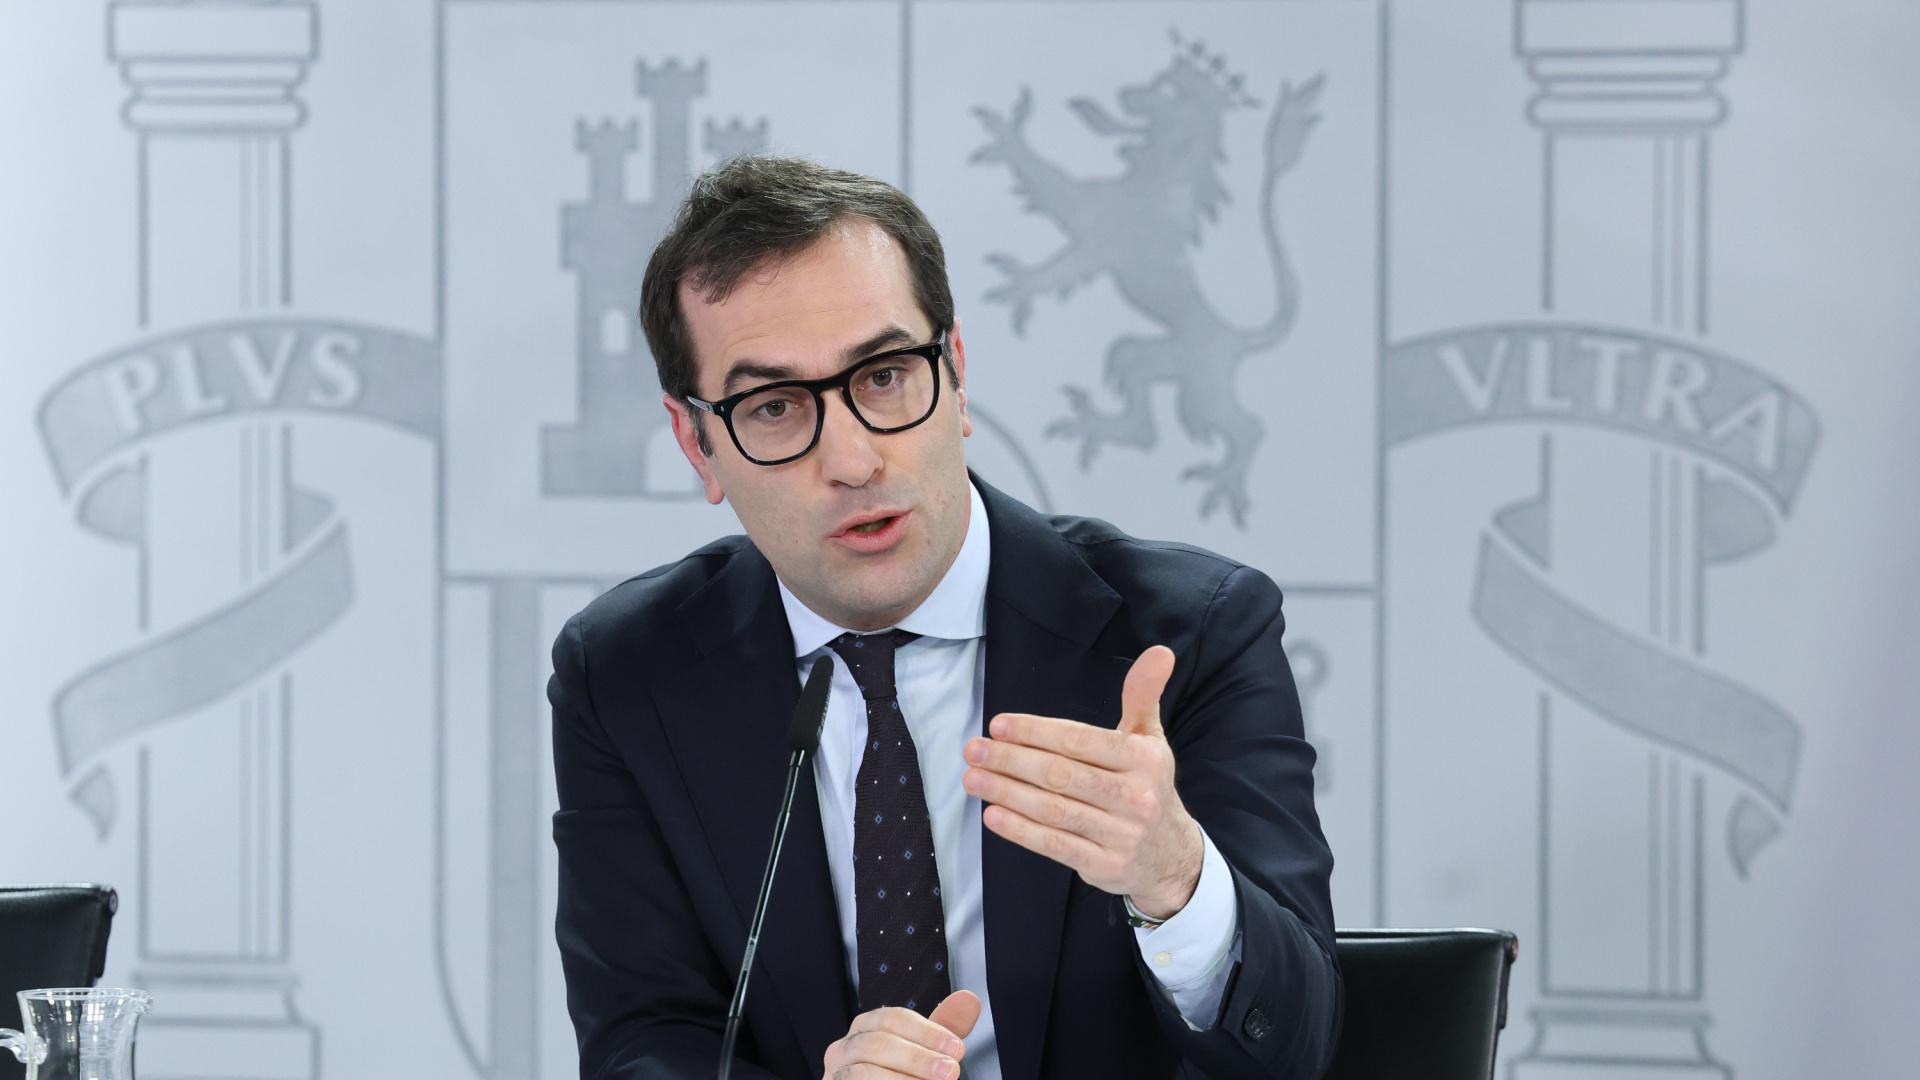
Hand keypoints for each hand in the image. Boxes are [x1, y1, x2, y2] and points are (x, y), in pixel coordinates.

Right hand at [823, 991, 979, 1079]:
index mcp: (865, 1028)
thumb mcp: (927, 1053)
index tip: (957, 1047)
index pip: (893, 1018)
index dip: (927, 1032)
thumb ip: (946, 1029)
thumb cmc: (903, 1078)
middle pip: (878, 1044)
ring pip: (864, 1073)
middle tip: (950, 1071)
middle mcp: (843, 1049)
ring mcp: (834, 1076)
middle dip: (918, 1058)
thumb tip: (969, 999)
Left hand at [961, 646, 1202, 919]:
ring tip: (973, 779)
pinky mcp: (1104, 865)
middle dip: (1012, 761)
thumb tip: (1159, 652)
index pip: (1081, 741)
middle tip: (974, 750)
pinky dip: (1021, 831)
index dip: (1037, 732)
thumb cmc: (1146, 786)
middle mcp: (1135, 796)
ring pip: (1054, 810)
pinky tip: (993, 815)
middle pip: (1062, 775)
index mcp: (1143, 759)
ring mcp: (1120, 834)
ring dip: (1007, 793)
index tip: (999, 725)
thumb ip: (1143, 695)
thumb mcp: (1150, 740)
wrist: (1171, 855)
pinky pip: (1055, 845)